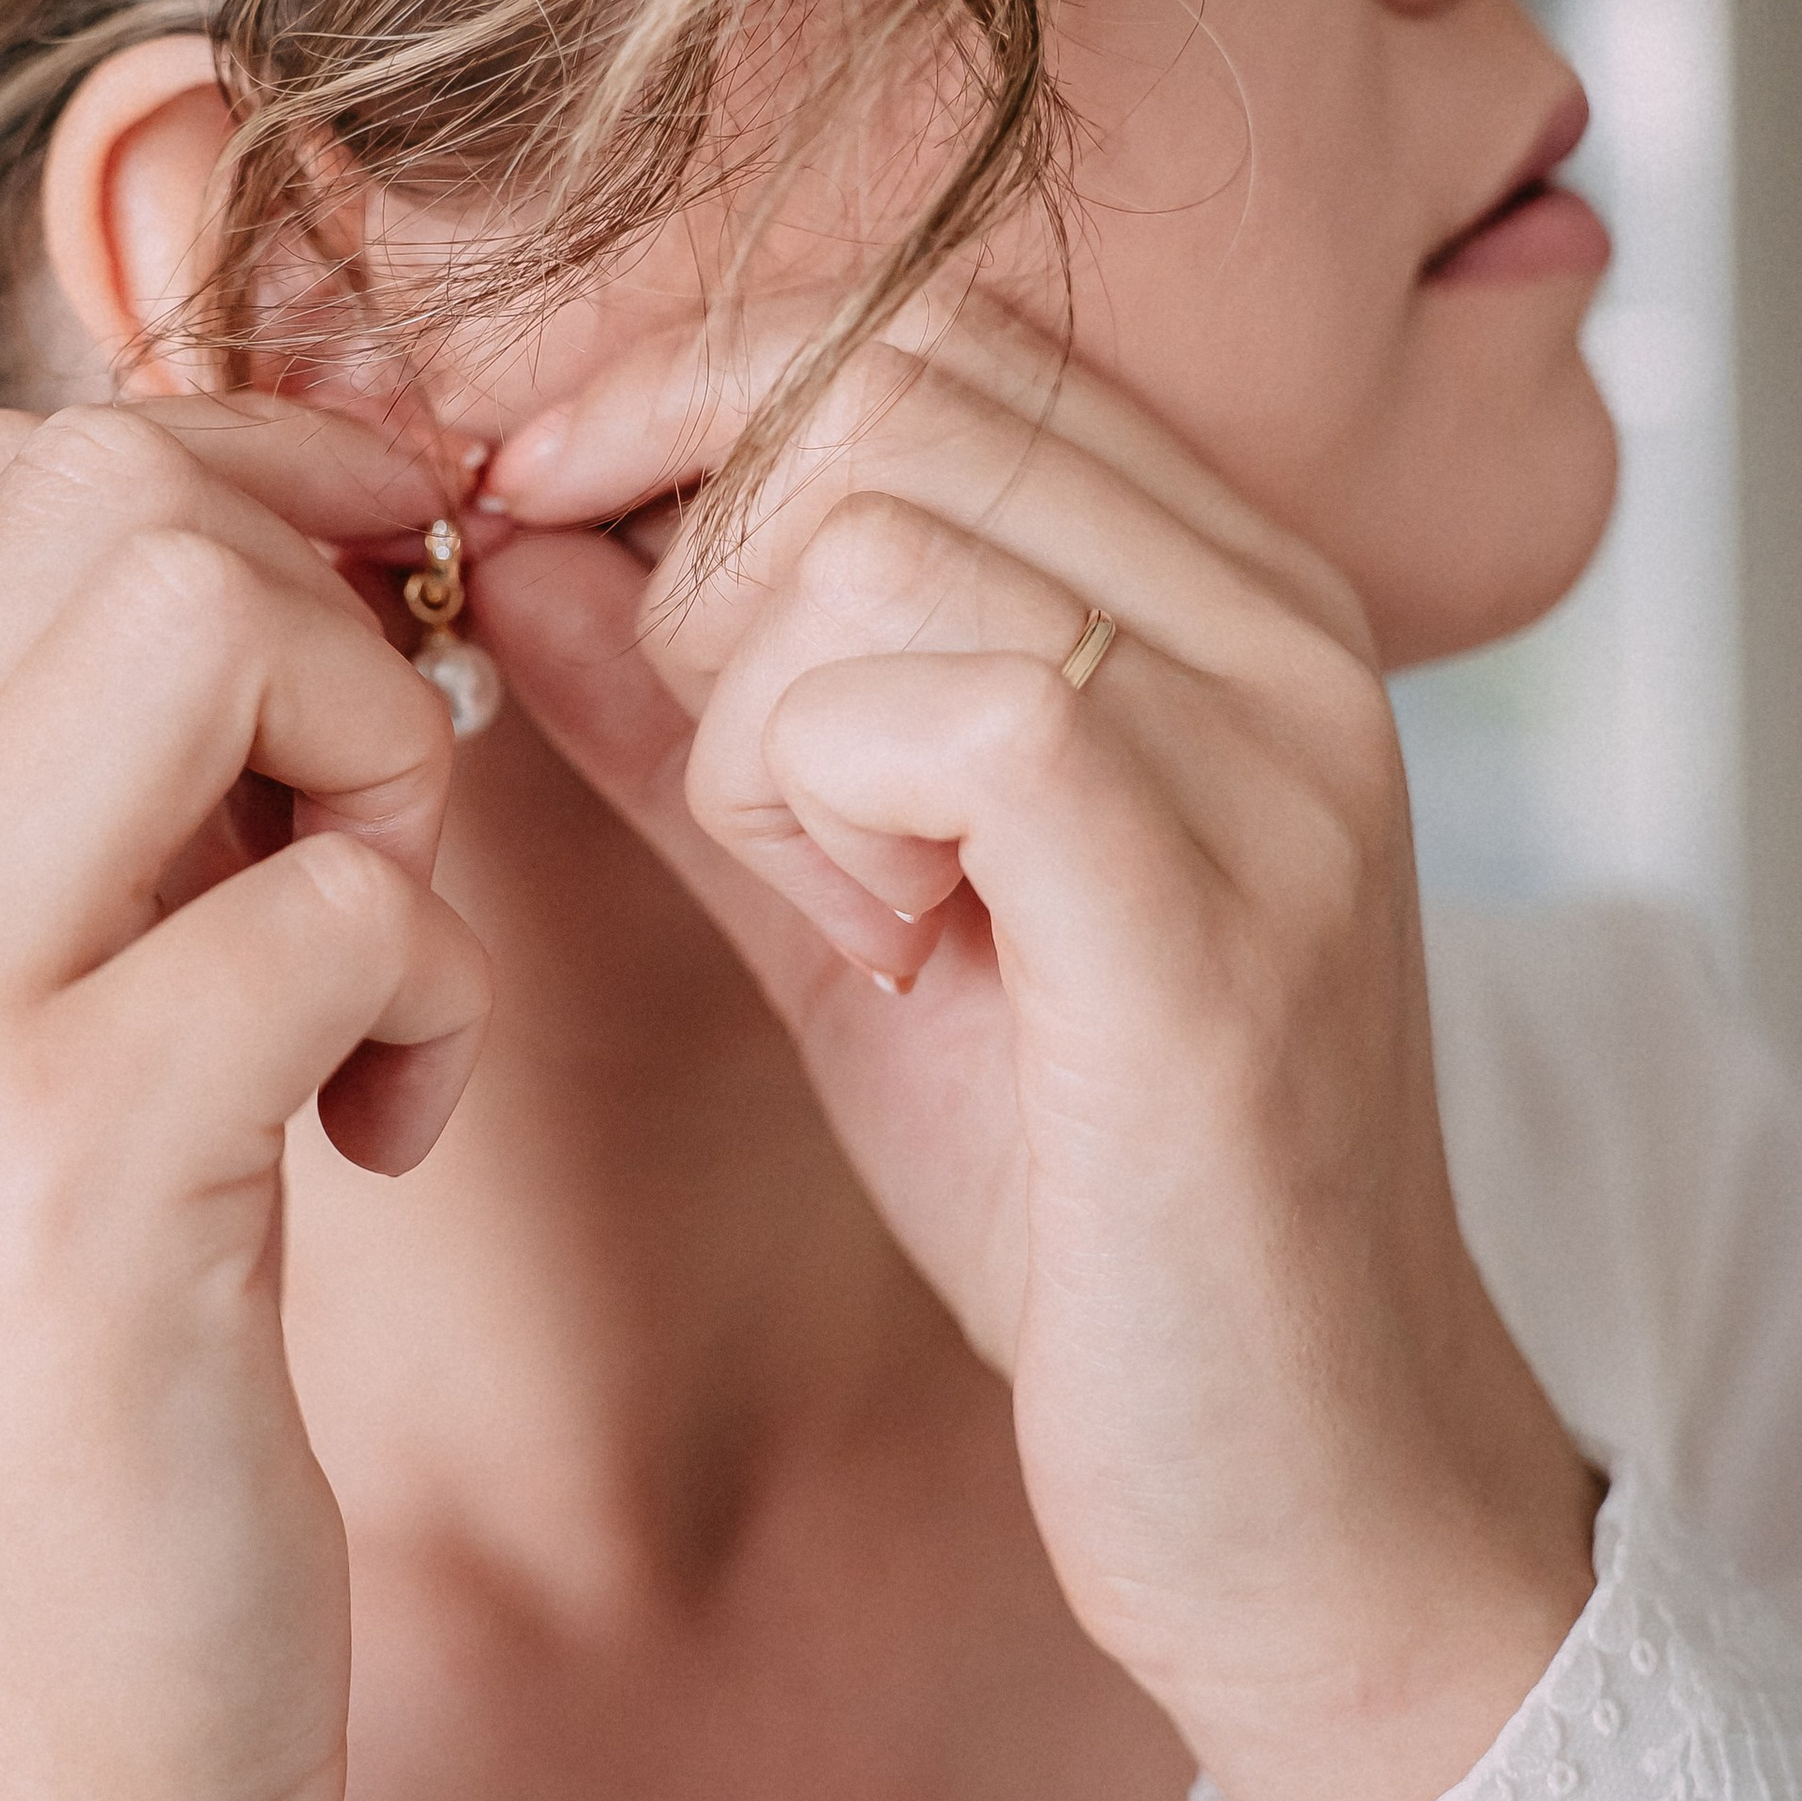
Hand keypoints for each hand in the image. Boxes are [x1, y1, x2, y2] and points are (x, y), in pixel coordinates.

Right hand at [0, 397, 491, 1800]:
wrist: (8, 1734)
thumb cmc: (69, 1340)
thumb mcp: (24, 1004)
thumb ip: (101, 773)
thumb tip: (321, 533)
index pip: (24, 472)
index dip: (260, 496)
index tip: (377, 619)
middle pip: (128, 498)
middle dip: (339, 618)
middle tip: (375, 819)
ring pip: (219, 625)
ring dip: (386, 770)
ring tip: (377, 964)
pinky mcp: (54, 1171)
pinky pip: (352, 902)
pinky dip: (439, 993)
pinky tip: (383, 1137)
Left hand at [478, 296, 1598, 1800]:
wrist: (1290, 1471)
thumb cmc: (1069, 1175)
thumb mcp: (836, 891)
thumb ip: (684, 705)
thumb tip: (512, 536)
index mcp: (1215, 585)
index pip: (923, 329)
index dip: (689, 389)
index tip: (537, 495)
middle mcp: (1275, 618)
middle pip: (879, 395)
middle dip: (708, 572)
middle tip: (758, 797)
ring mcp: (1271, 744)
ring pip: (870, 538)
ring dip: (759, 730)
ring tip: (857, 909)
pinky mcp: (1215, 900)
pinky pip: (934, 703)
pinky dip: (819, 809)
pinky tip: (889, 948)